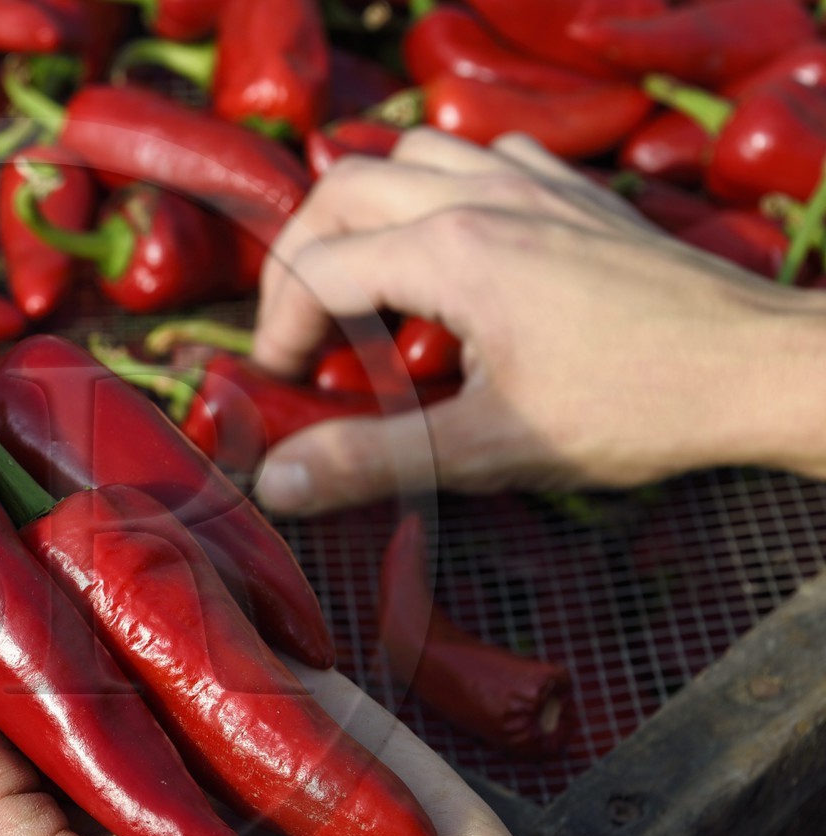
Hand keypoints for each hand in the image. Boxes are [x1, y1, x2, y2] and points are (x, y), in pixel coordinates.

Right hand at [252, 128, 825, 516]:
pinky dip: (441, 184)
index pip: (319, 270)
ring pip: (409, 155)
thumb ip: (373, 459)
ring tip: (359, 278)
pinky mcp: (574, 190)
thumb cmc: (634, 407)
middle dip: (300, 257)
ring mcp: (533, 183)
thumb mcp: (490, 446)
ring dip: (363, 210)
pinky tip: (451, 239)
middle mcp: (482, 196)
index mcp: (452, 252)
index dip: (279, 329)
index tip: (283, 384)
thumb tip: (274, 484)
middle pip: (343, 190)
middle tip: (299, 327)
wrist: (759, 368)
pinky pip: (482, 153)